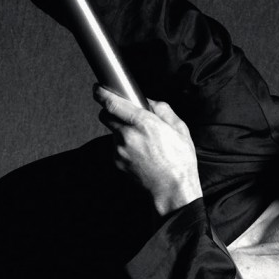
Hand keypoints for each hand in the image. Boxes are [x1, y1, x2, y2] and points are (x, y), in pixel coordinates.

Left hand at [95, 87, 202, 215]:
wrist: (172, 189)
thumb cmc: (179, 160)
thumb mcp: (179, 128)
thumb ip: (162, 109)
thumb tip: (148, 101)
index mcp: (143, 123)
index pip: (113, 103)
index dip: (102, 94)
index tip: (98, 89)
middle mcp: (127, 135)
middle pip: (106, 116)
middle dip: (111, 111)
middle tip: (124, 114)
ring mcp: (120, 150)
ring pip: (112, 132)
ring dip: (121, 131)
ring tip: (142, 141)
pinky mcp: (117, 161)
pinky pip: (116, 147)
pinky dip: (124, 146)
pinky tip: (140, 153)